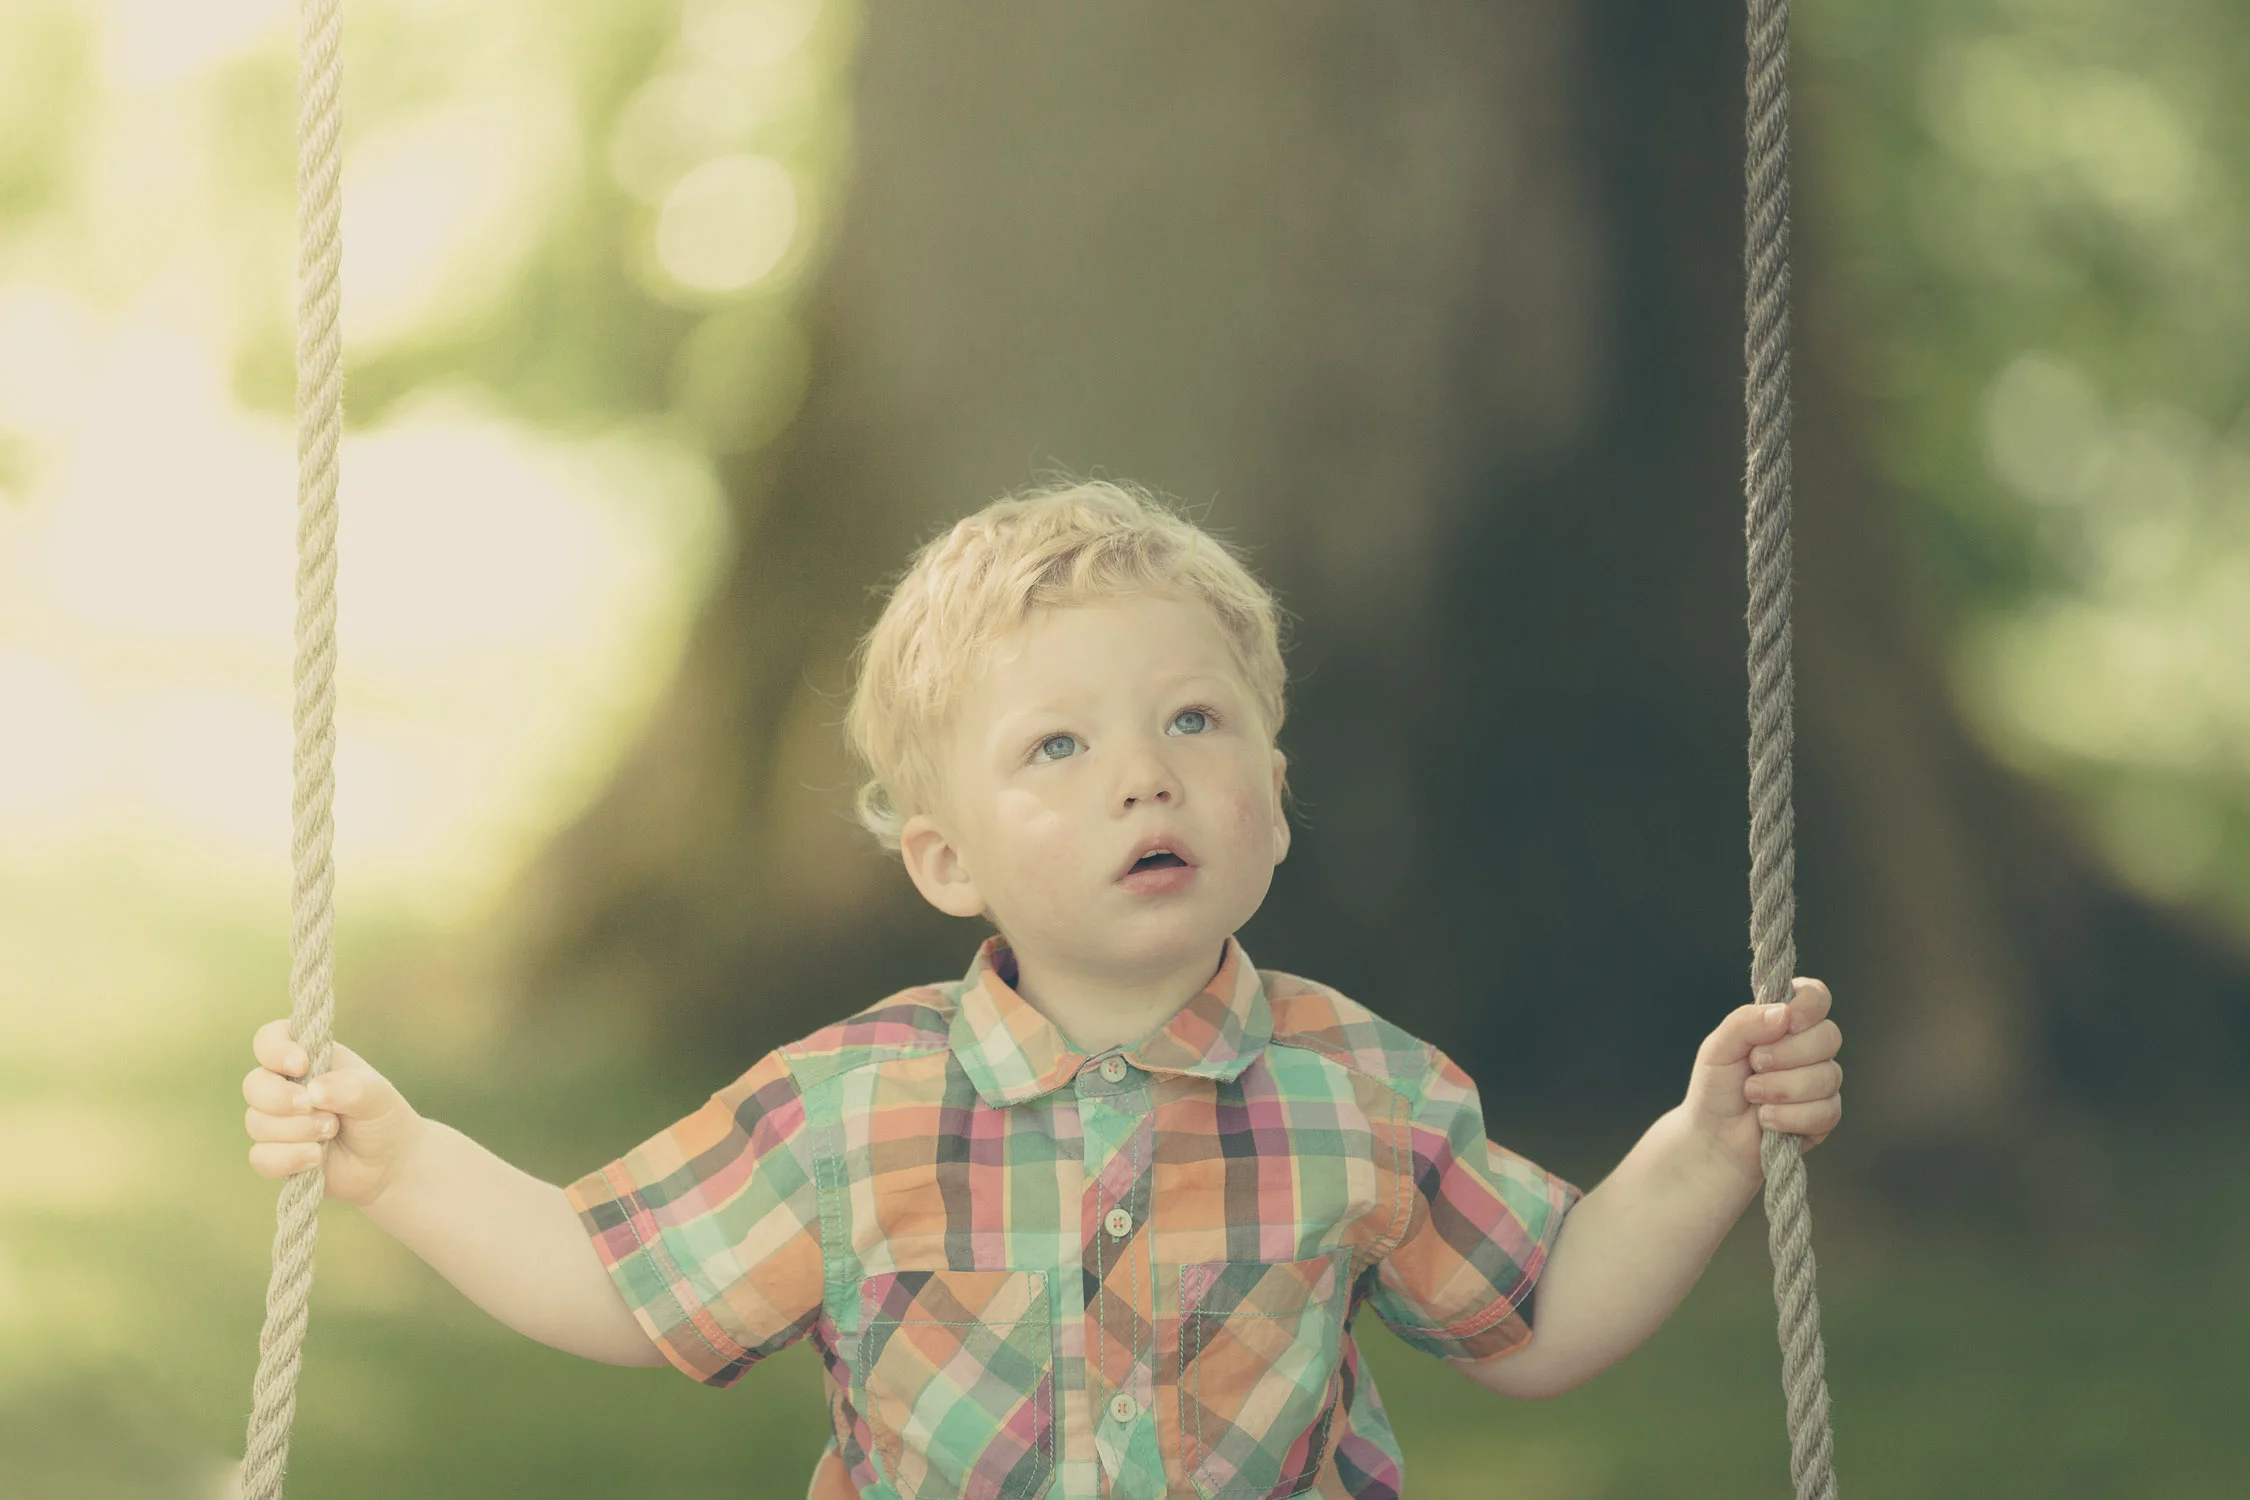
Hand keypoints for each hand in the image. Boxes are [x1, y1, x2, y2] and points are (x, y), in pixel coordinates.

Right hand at [243, 1020, 427, 1207]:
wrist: (388, 1161)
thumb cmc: (381, 1116)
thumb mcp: (377, 1095)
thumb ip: (350, 1087)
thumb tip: (313, 1091)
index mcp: (307, 1059)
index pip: (269, 1040)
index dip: (275, 1050)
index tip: (301, 1066)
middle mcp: (285, 1087)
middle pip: (253, 1084)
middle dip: (280, 1098)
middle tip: (313, 1106)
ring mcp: (277, 1122)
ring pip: (257, 1123)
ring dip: (296, 1130)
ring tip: (331, 1131)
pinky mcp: (275, 1155)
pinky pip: (260, 1157)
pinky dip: (289, 1158)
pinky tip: (316, 1157)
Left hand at [1682, 978, 1841, 1181]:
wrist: (1714, 1137)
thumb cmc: (1716, 1087)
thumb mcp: (1718, 1048)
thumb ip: (1745, 1023)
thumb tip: (1783, 1013)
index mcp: (1784, 1023)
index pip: (1816, 997)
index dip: (1809, 1006)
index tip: (1788, 1022)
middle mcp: (1808, 1048)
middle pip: (1829, 1036)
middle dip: (1786, 1054)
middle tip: (1754, 1065)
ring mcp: (1821, 1082)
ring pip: (1827, 1076)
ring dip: (1780, 1089)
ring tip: (1753, 1095)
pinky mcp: (1825, 1116)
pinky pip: (1826, 1111)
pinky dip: (1789, 1117)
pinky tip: (1767, 1119)